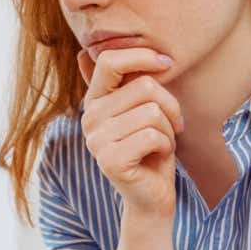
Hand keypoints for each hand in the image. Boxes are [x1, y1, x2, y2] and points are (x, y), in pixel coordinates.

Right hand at [77, 45, 183, 217]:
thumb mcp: (138, 109)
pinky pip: (152, 135)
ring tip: (161, 143)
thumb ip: (122, 82)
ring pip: (152, 112)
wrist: (151, 196)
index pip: (110, 61)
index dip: (142, 56)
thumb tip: (81, 53)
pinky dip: (166, 145)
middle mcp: (89, 118)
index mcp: (94, 101)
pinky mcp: (110, 160)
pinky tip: (158, 155)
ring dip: (168, 129)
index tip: (167, 63)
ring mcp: (97, 140)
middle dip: (170, 106)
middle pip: (144, 86)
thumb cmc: (151, 148)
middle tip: (170, 125)